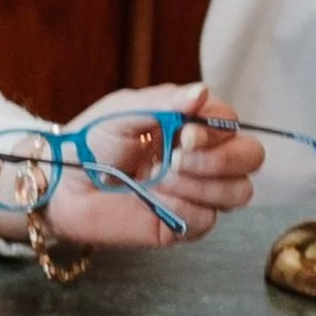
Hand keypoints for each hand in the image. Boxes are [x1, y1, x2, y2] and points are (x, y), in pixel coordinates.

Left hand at [42, 82, 263, 248]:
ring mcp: (197, 192)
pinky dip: (183, 209)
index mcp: (192, 124)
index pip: (232, 123)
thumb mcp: (124, 111)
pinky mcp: (185, 223)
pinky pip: (208, 220)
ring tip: (159, 180)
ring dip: (200, 186)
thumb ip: (164, 102)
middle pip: (250, 158)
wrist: (64, 185)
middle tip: (175, 160)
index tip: (183, 135)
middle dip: (219, 161)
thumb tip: (202, 92)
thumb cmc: (92, 141)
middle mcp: (203, 158)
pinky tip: (155, 202)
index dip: (216, 131)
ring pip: (238, 192)